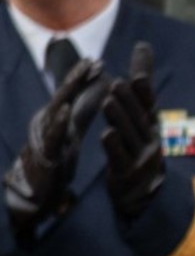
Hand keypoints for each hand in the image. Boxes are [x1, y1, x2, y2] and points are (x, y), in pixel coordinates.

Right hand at [4, 57, 105, 241]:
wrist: (35, 194)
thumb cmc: (55, 160)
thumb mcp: (73, 132)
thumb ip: (83, 112)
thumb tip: (97, 90)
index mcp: (59, 119)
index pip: (73, 95)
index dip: (84, 79)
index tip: (99, 62)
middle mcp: (50, 124)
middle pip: (65, 96)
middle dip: (77, 77)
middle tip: (91, 61)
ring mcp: (47, 137)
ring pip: (57, 109)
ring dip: (69, 91)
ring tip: (80, 75)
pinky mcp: (47, 153)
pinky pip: (54, 135)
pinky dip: (59, 121)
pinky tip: (66, 109)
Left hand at [102, 41, 164, 221]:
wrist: (142, 190)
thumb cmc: (138, 144)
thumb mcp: (142, 114)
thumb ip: (141, 83)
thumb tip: (143, 45)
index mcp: (150, 123)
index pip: (148, 104)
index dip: (144, 91)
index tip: (136, 75)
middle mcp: (149, 138)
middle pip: (139, 118)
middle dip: (129, 101)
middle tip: (118, 83)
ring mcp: (140, 157)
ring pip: (129, 135)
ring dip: (120, 119)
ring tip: (108, 102)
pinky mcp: (128, 173)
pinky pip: (120, 158)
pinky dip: (115, 146)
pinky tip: (106, 134)